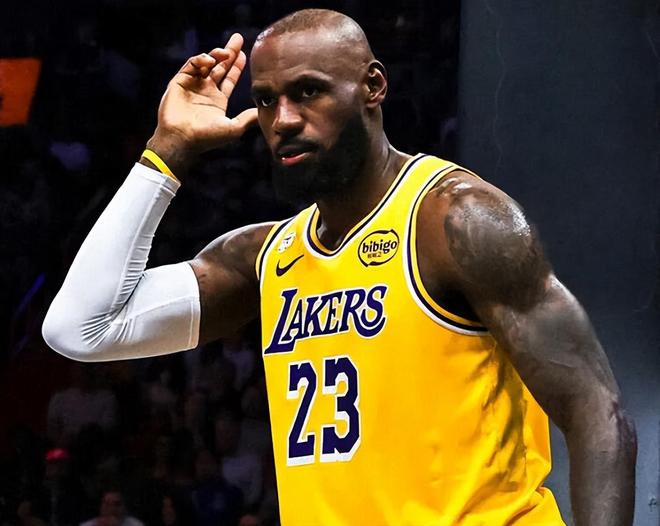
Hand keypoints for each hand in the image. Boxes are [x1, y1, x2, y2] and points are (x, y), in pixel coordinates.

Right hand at [148, 33, 257, 169]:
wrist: (183, 139)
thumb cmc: (207, 138)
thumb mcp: (234, 128)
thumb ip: (248, 118)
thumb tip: (263, 111)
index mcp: (218, 100)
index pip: (229, 78)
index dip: (237, 66)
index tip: (245, 54)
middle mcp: (205, 91)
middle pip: (219, 66)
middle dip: (228, 52)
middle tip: (238, 38)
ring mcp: (192, 85)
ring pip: (205, 63)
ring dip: (216, 55)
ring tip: (225, 52)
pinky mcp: (179, 82)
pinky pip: (191, 65)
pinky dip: (200, 59)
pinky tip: (210, 60)